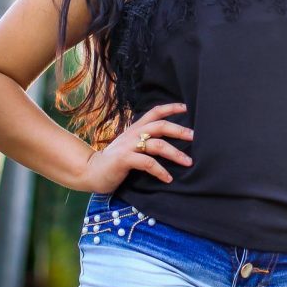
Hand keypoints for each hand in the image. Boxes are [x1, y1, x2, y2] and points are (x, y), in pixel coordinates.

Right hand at [78, 102, 193, 193]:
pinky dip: (160, 171)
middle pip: (160, 126)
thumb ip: (144, 140)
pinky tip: (168, 178)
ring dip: (175, 153)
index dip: (170, 108)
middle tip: (194, 137)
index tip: (186, 107)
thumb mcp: (129, 146)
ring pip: (157, 145)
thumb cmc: (114, 161)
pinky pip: (148, 163)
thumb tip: (167, 142)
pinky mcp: (124, 159)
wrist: (91, 171)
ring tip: (188, 162)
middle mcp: (133, 134)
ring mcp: (128, 146)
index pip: (154, 112)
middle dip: (179, 130)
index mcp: (136, 129)